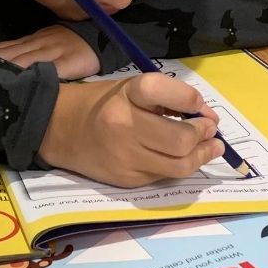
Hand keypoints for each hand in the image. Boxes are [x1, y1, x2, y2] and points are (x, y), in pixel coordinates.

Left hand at [0, 25, 99, 79]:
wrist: (102, 37)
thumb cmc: (70, 46)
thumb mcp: (44, 47)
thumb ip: (25, 56)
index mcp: (29, 42)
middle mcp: (36, 44)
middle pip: (4, 55)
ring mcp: (53, 52)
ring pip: (21, 61)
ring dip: (1, 72)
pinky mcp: (69, 61)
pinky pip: (48, 70)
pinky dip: (33, 76)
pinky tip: (20, 86)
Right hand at [38, 73, 223, 187]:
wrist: (59, 129)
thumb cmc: (103, 103)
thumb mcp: (131, 87)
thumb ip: (168, 98)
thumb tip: (208, 118)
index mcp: (126, 94)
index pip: (164, 92)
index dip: (191, 100)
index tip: (200, 106)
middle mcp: (124, 126)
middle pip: (181, 139)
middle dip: (203, 134)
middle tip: (209, 129)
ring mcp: (125, 157)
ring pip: (180, 166)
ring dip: (202, 156)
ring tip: (209, 147)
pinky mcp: (126, 179)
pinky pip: (164, 176)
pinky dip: (180, 166)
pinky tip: (182, 157)